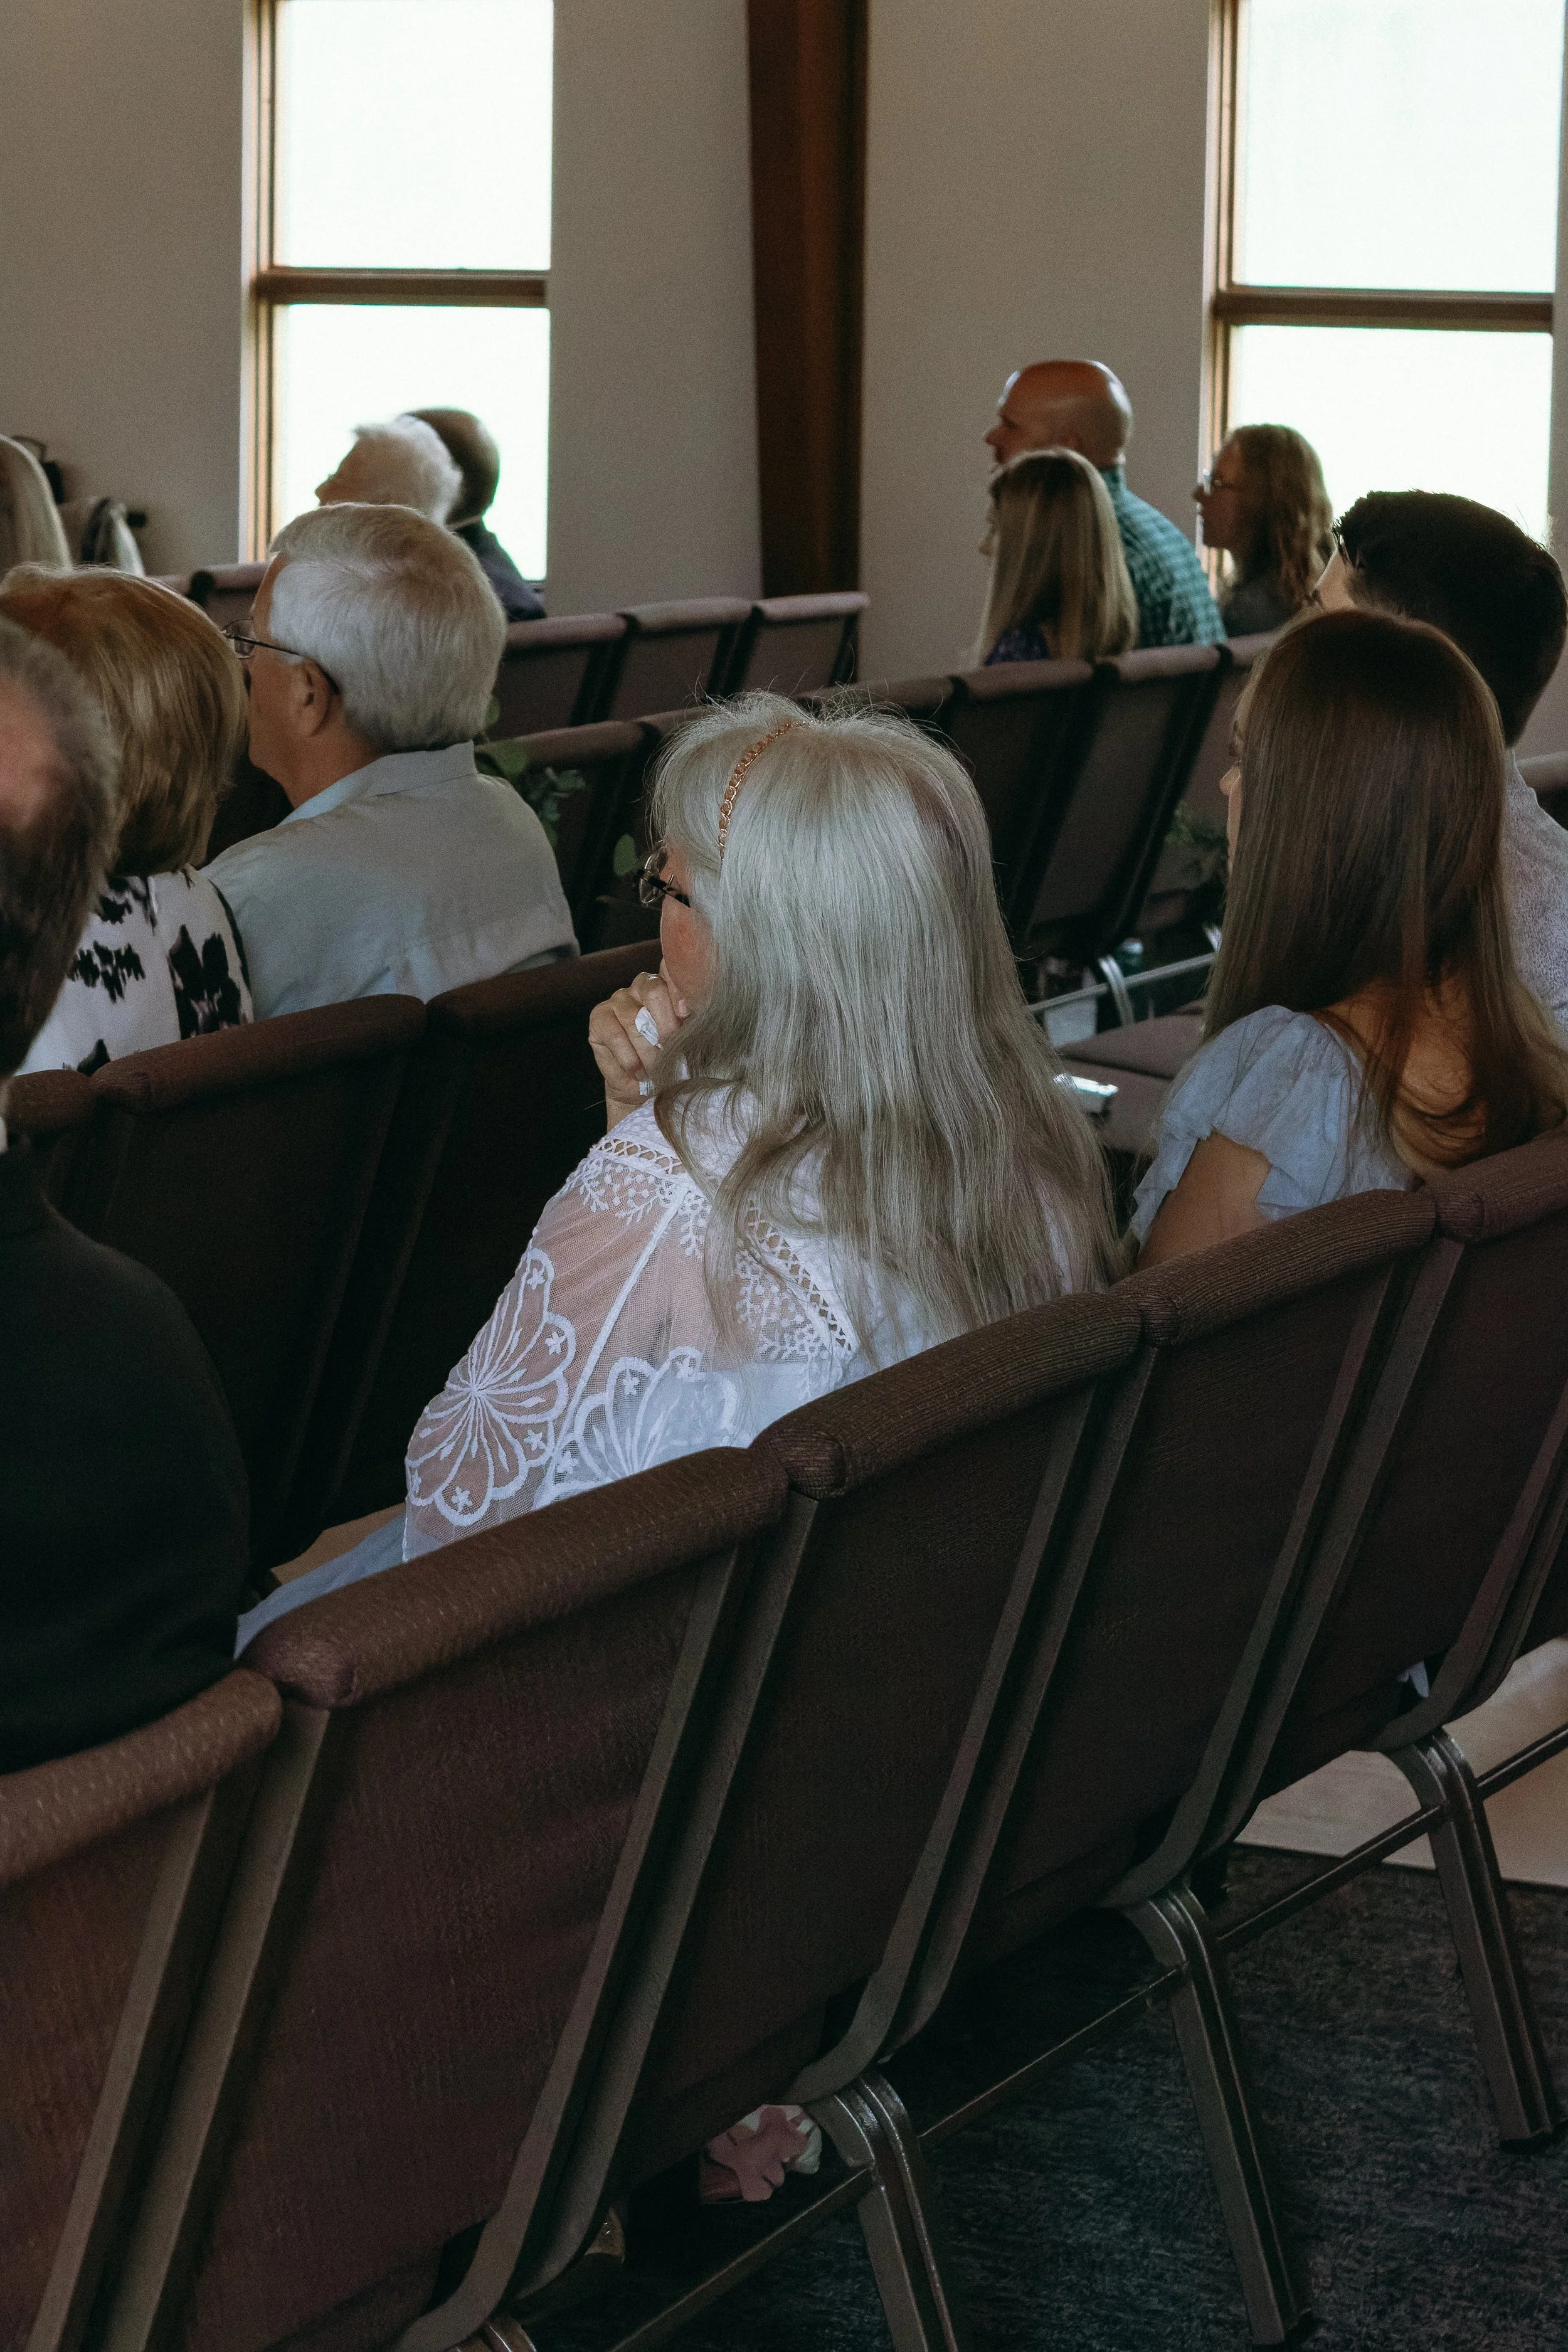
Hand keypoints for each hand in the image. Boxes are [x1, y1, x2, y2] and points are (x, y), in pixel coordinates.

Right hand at [589, 961, 688, 1124]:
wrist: (645, 1088)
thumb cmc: (671, 1062)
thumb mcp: (689, 1043)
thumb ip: (692, 1025)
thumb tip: (697, 1018)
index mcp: (669, 985)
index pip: (672, 969)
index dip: (679, 989)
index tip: (686, 1014)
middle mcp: (643, 986)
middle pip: (654, 991)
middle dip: (666, 1026)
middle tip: (672, 1051)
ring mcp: (619, 999)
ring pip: (634, 1018)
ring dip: (647, 1050)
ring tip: (656, 1070)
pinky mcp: (599, 1017)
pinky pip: (614, 1034)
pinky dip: (628, 1057)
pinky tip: (637, 1071)